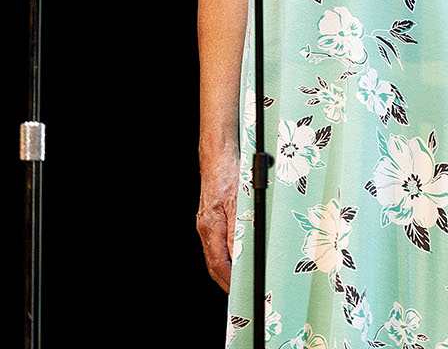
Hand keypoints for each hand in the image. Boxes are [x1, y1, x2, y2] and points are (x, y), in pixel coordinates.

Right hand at [196, 146, 239, 290]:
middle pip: (215, 262)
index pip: (218, 262)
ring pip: (216, 253)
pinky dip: (228, 253)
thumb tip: (241, 254)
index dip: (229, 278)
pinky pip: (219, 242)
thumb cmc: (229, 174)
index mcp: (210, 225)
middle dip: (227, 279)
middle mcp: (206, 227)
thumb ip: (239, 228)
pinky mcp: (213, 217)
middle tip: (241, 291)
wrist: (219, 156)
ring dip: (228, 268)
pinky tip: (238, 256)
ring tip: (241, 280)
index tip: (239, 290)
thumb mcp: (239, 202)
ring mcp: (208, 222)